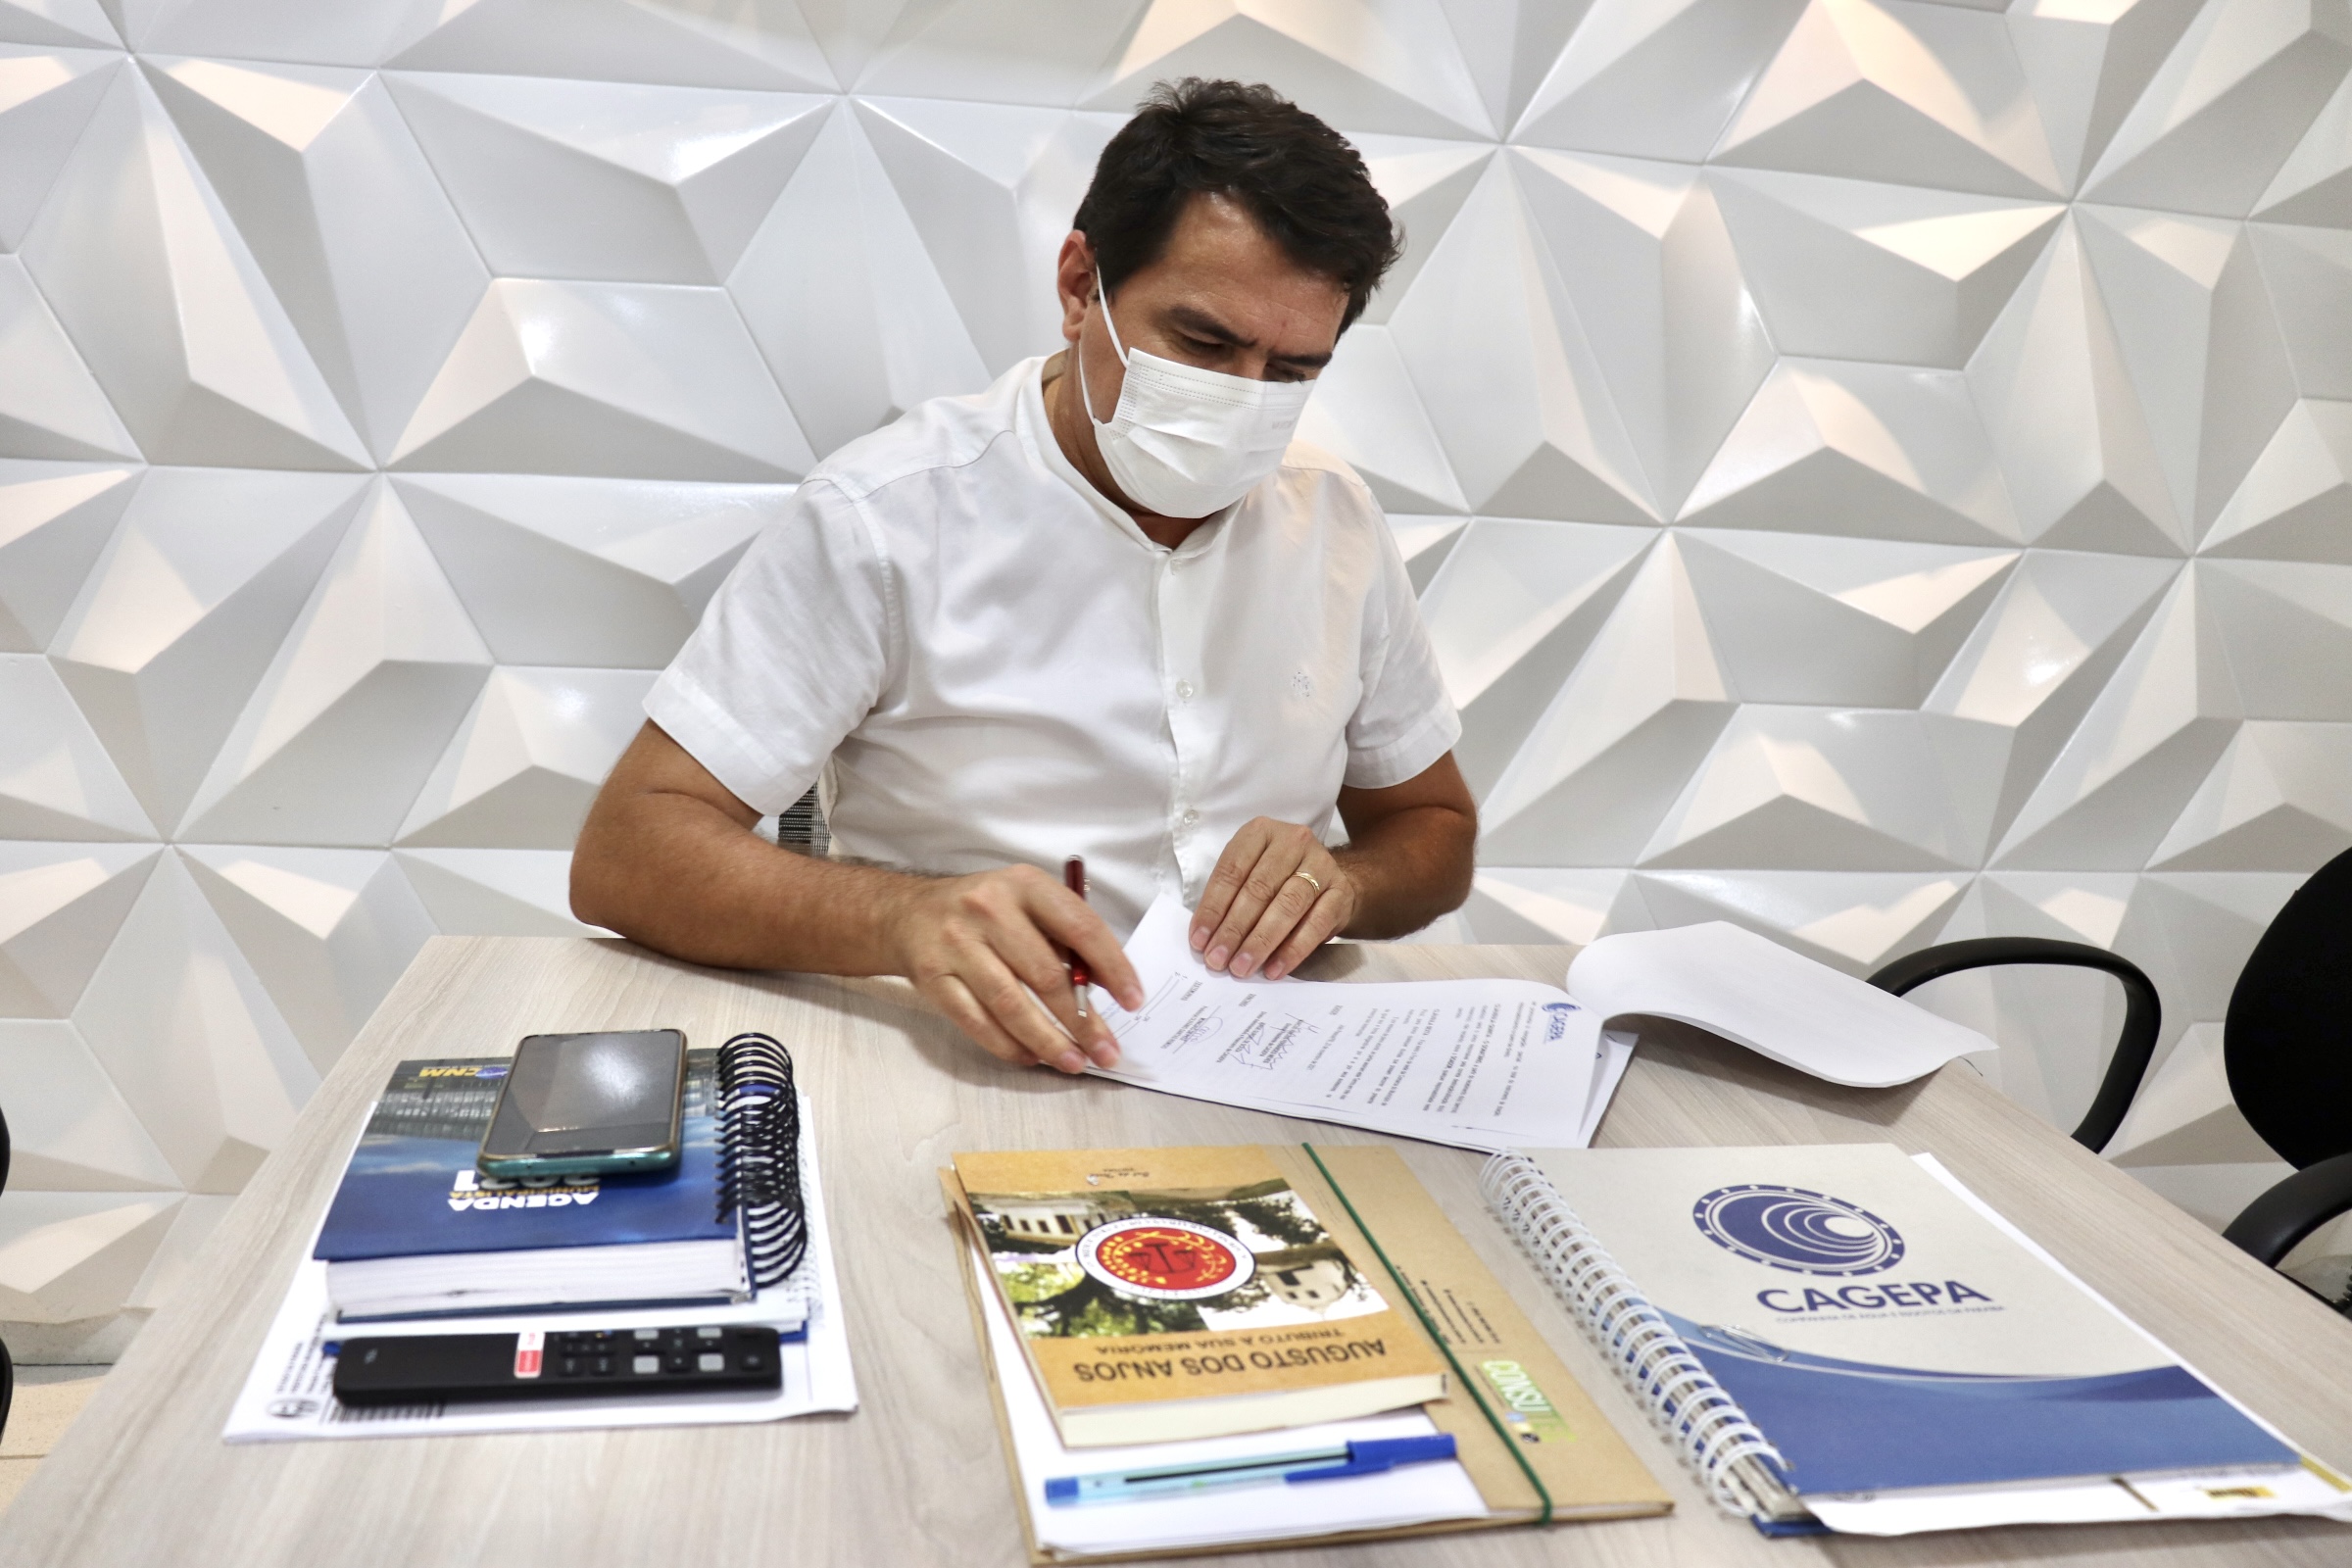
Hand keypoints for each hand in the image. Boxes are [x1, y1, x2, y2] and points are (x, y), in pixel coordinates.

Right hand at [886, 865, 1142, 1074]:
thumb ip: (1065, 937)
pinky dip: (1008, 1046)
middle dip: (1083, 1021)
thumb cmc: (983, 911)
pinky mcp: (934, 979)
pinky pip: (978, 1022)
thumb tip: (1106, 985)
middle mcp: (989, 910)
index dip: (1112, 967)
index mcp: (1024, 885)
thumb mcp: (1027, 902)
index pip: (1080, 927)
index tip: (1133, 1000)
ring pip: (1011, 1005)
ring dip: (1048, 1041)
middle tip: (1108, 1051)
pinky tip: (1031, 1057)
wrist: (908, 914)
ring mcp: (957, 945)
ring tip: (1075, 1063)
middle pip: (1045, 975)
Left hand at [1191, 819, 1355, 979]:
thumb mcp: (1250, 873)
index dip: (1212, 908)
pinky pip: (1316, 924)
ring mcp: (1321, 864)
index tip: (1199, 940)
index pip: (1232, 871)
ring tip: (1242, 967)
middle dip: (1234, 930)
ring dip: (1260, 942)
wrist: (1330, 880)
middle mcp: (1293, 841)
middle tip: (1218, 959)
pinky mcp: (1341, 891)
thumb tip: (1206, 939)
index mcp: (1261, 832)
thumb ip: (1228, 899)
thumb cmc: (1279, 879)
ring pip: (1286, 906)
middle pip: (1258, 889)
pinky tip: (1274, 969)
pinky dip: (1292, 950)